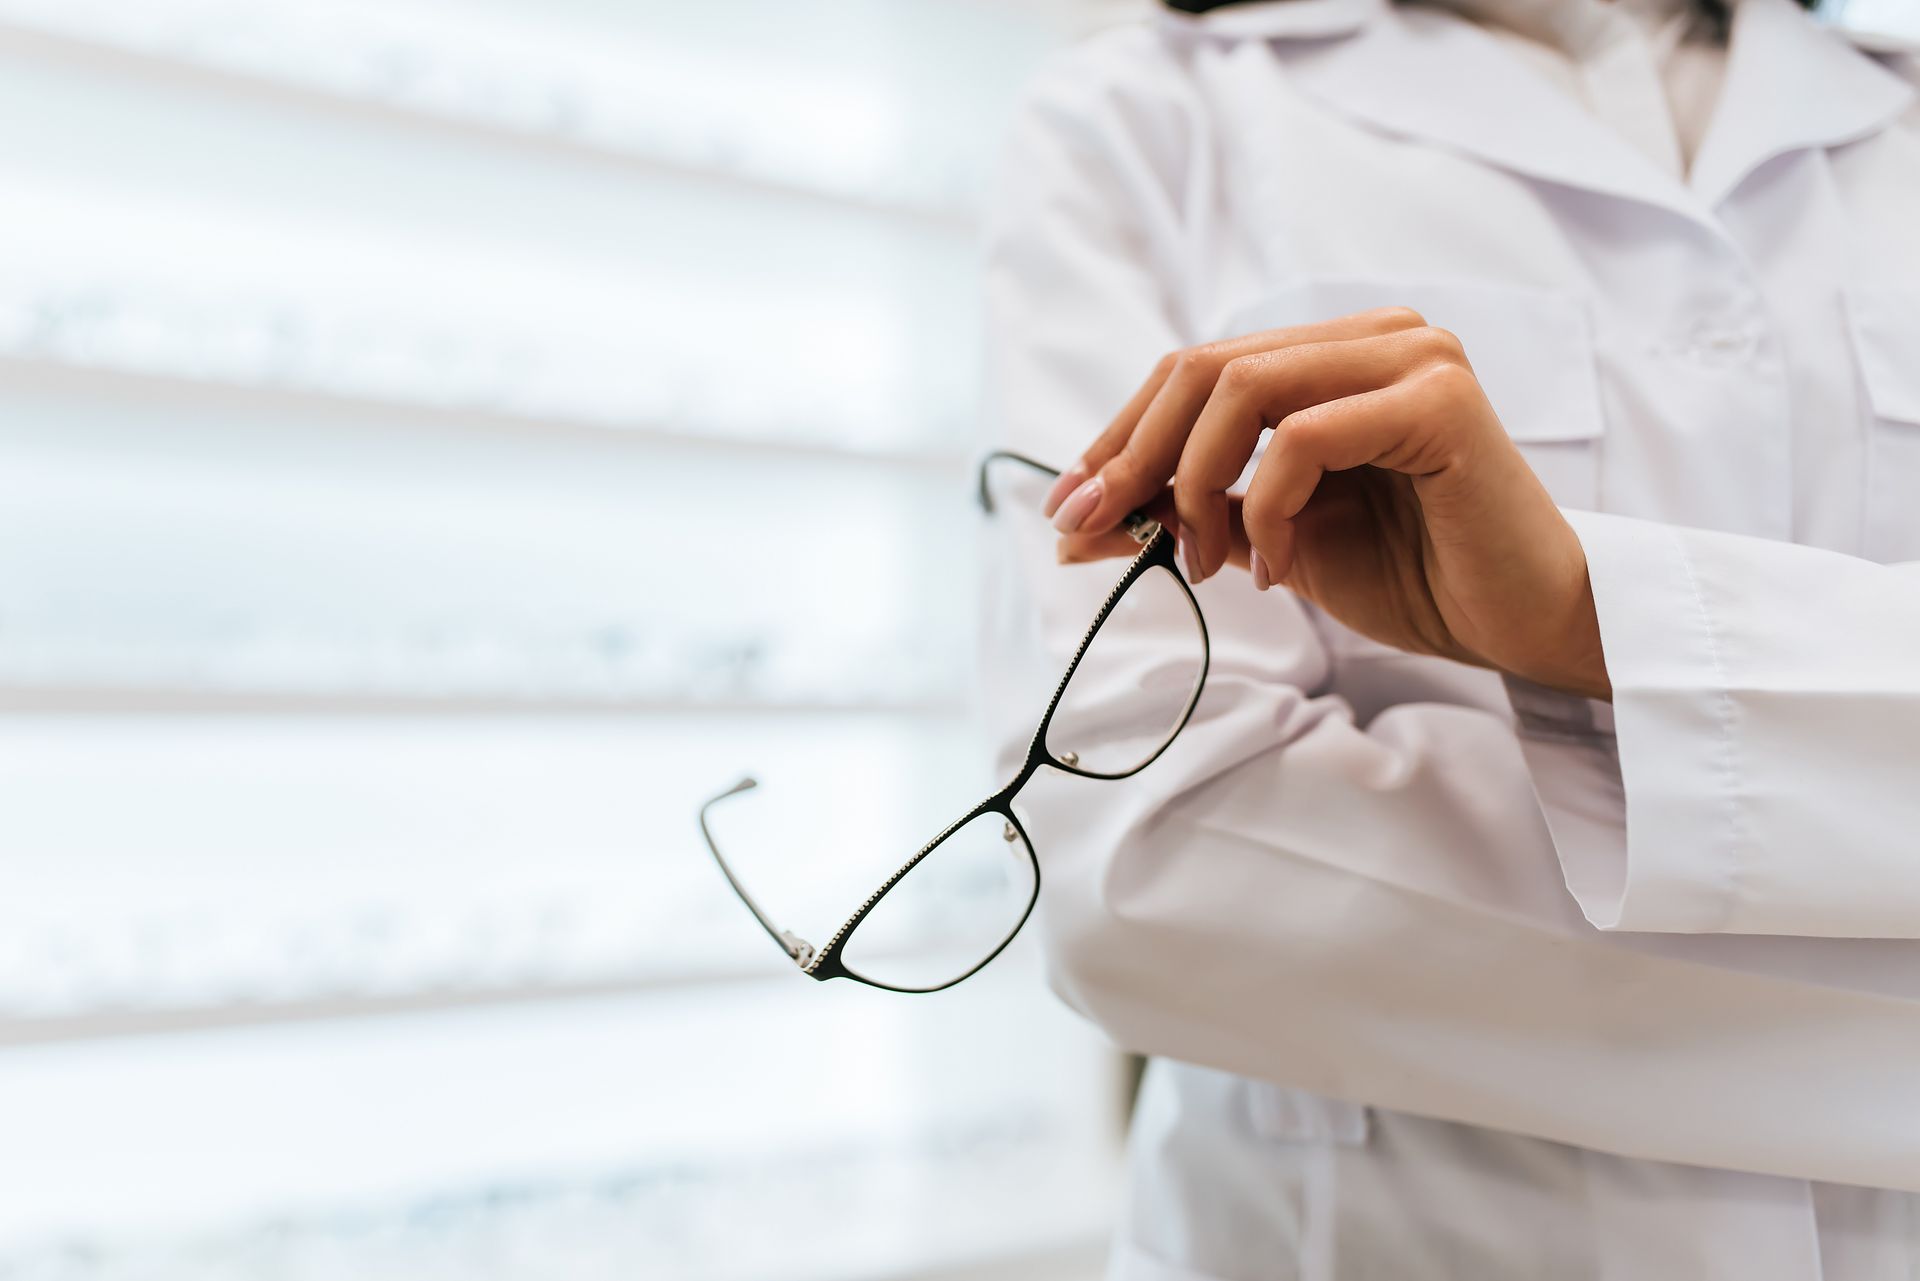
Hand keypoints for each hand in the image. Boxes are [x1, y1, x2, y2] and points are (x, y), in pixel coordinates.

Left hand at [1042, 308, 1610, 699]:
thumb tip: (1072, 524)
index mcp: (1331, 355)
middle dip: (1132, 455)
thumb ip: (1185, 515)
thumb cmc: (1411, 575)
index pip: (1194, 368)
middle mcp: (1372, 335)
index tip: (1067, 508)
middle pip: (1204, 366)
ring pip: (1242, 388)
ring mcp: (1411, 356)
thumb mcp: (1268, 542)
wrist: (1520, 620)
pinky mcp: (1439, 399)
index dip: (1120, 435)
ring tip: (1204, 563)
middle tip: (1094, 530)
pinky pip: (1304, 438)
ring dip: (1196, 486)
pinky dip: (1268, 509)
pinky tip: (1279, 568)